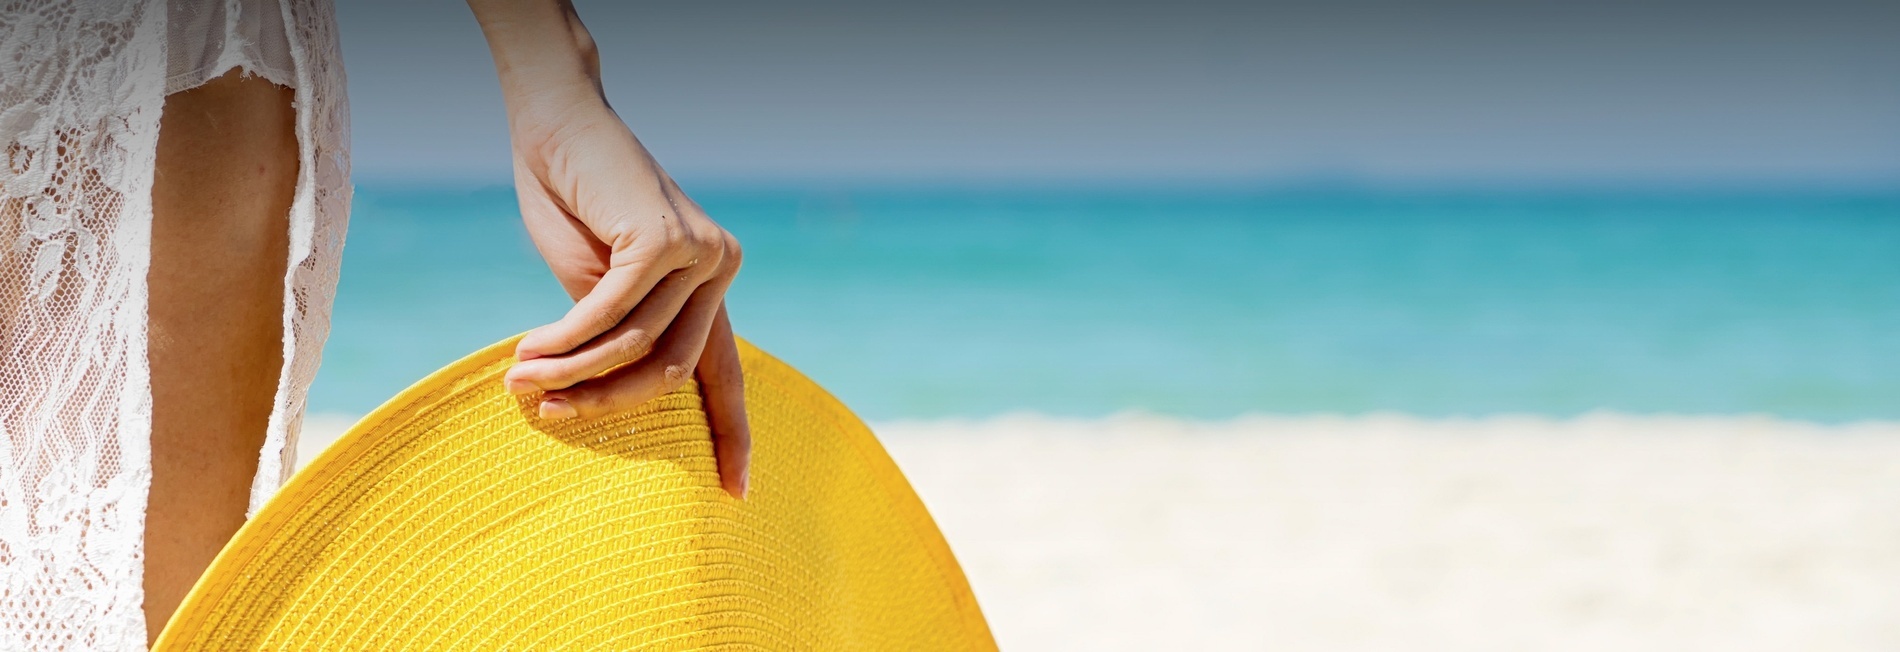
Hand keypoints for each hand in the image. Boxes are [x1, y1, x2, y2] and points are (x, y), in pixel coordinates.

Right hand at [496, 94, 749, 497]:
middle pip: (672, 371)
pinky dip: (565, 339)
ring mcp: (699, 253)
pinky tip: (530, 348)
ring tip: (522, 382)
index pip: (727, 372)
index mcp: (713, 284)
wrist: (559, 123)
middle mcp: (719, 268)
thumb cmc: (574, 201)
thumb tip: (609, 399)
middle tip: (548, 414)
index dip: (733, 434)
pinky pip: (608, 314)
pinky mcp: (661, 241)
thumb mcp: (601, 283)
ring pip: (635, 346)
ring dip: (572, 372)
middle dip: (608, 405)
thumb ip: (620, 334)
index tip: (738, 493)